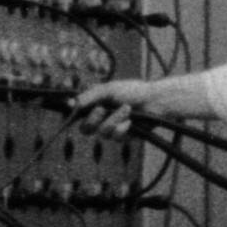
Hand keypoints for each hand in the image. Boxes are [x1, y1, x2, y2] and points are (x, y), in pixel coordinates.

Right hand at [73, 73, 195, 127]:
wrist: (156, 101)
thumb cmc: (133, 91)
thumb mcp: (110, 89)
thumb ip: (91, 96)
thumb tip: (71, 103)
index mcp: (95, 106)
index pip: (77, 115)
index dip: (72, 116)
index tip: (72, 111)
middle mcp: (101, 119)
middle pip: (85, 129)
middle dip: (93, 120)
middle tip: (102, 109)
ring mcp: (112, 129)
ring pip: (102, 133)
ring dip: (114, 120)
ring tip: (127, 109)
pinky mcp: (123, 137)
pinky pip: (116, 137)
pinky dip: (123, 128)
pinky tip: (131, 121)